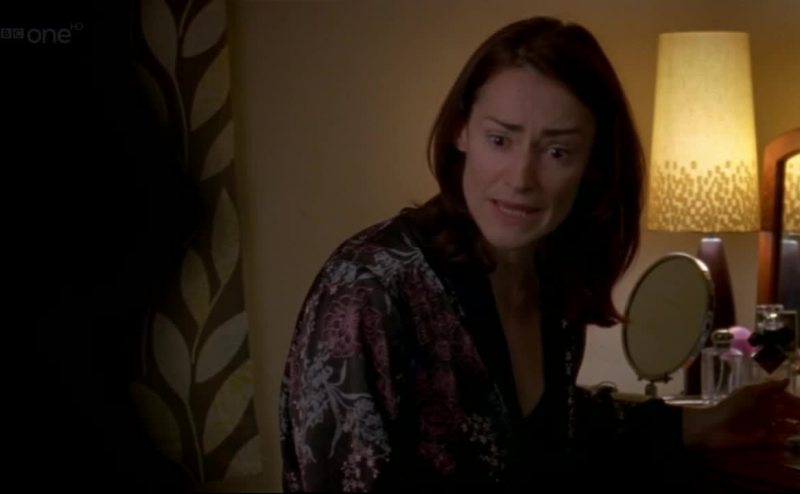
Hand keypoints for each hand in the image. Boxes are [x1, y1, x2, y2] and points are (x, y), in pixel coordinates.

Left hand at [682, 379, 799, 449]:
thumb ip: (769, 387)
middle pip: (786, 411)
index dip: (794, 400)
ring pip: (783, 424)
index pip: (783, 397)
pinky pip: (776, 437)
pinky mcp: (760, 438)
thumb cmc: (732, 407)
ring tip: (799, 427)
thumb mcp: (751, 393)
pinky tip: (790, 435)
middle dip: (797, 413)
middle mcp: (763, 410)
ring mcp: (762, 424)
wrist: (715, 427)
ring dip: (793, 426)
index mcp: (761, 398)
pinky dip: (784, 436)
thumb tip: (787, 380)